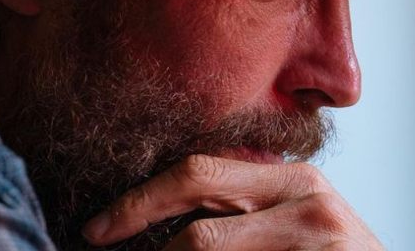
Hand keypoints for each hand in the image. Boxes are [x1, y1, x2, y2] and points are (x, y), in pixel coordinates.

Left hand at [82, 154, 382, 249]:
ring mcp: (316, 235)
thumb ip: (243, 206)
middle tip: (98, 237)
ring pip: (205, 245)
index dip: (140, 199)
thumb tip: (165, 220)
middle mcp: (306, 198)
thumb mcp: (295, 221)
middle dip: (136, 216)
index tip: (99, 226)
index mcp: (292, 178)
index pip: (198, 172)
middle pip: (197, 202)